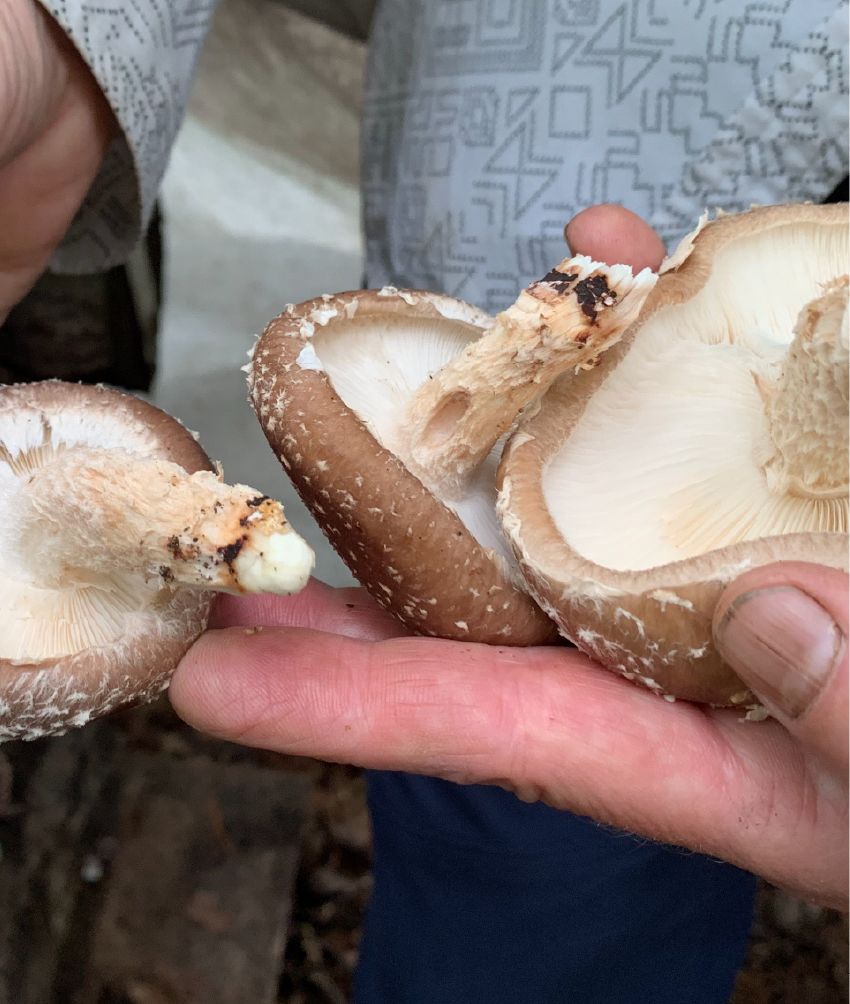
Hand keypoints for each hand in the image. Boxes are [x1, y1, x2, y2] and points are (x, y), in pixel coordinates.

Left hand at [170, 205, 848, 907]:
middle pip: (498, 600)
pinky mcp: (804, 467)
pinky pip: (716, 393)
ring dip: (490, 408)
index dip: (353, 711)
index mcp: (720, 752)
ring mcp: (745, 547)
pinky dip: (662, 323)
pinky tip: (611, 251)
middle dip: (364, 555)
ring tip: (384, 361)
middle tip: (230, 528)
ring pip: (589, 477)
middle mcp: (703, 648)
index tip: (212, 681)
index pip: (503, 724)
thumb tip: (770, 616)